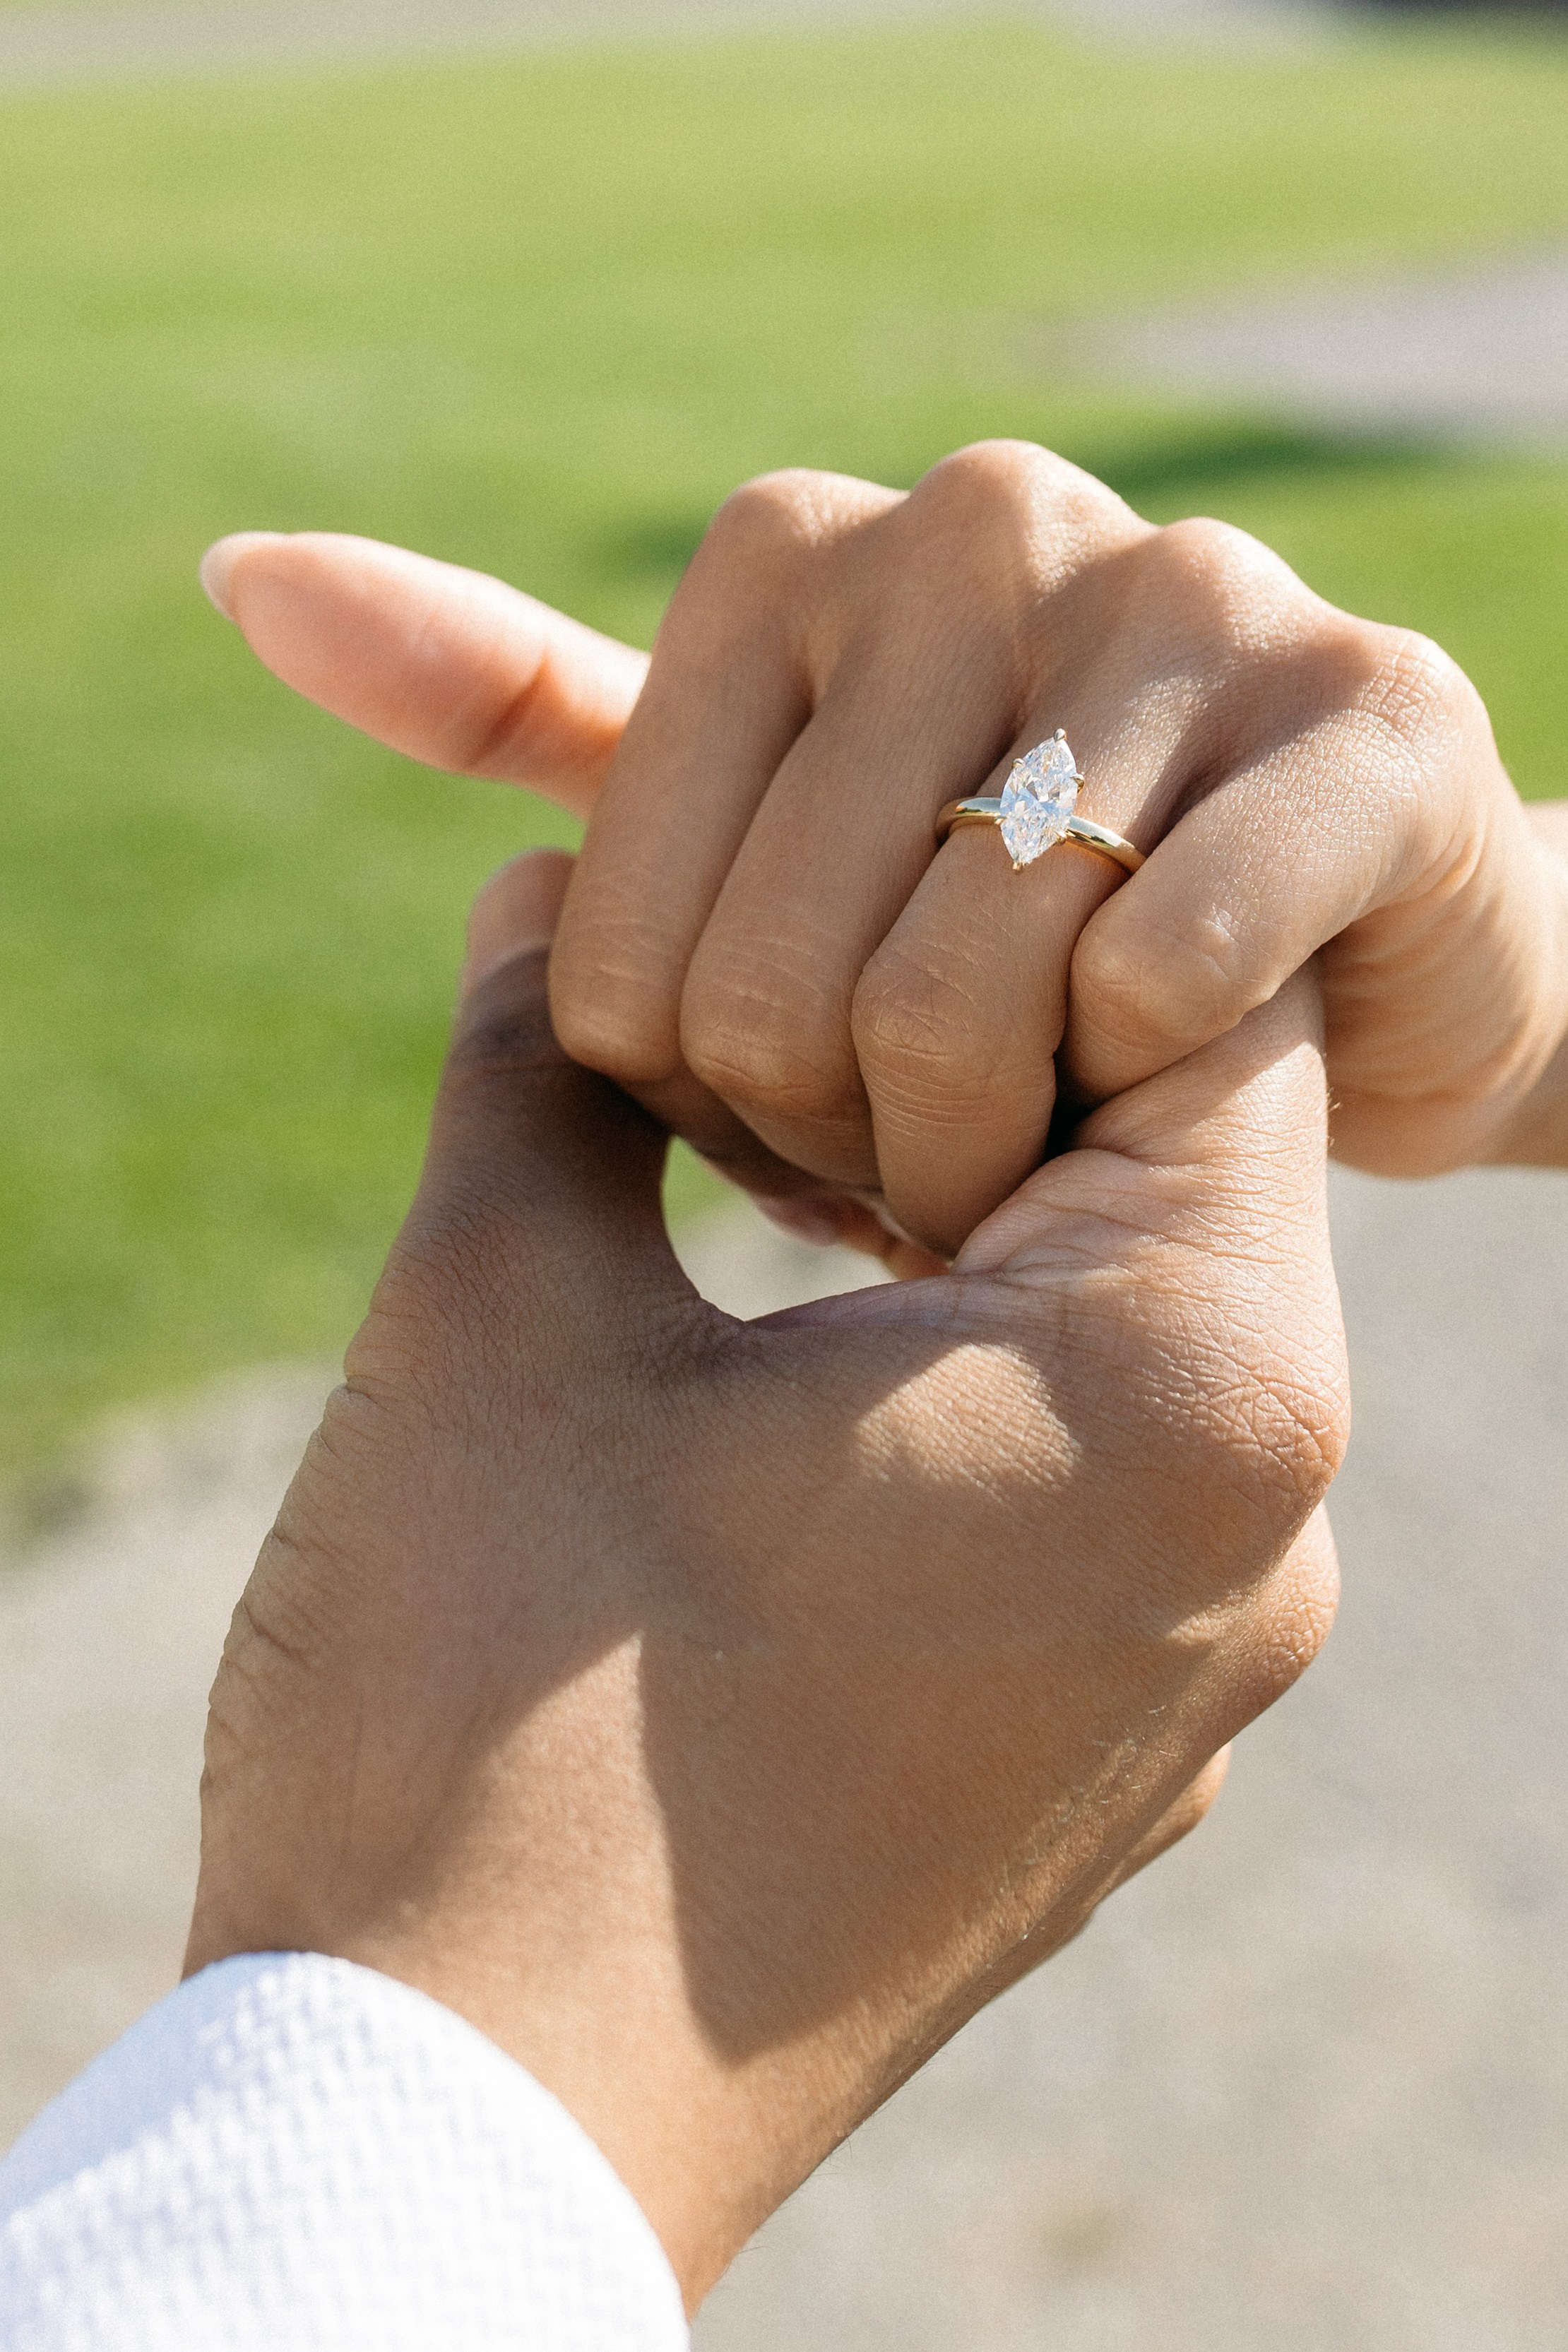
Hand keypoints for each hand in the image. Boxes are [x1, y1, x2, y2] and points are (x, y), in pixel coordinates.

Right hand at [185, 850, 1345, 2309]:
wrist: (454, 2127)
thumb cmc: (489, 1714)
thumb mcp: (501, 1320)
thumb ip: (542, 1068)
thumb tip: (535, 897)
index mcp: (1189, 1384)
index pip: (1193, 1011)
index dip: (995, 916)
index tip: (812, 928)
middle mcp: (1257, 1543)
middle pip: (1162, 1179)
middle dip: (955, 1086)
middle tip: (734, 1080)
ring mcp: (1185, 1685)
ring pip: (1110, 1349)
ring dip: (937, 1256)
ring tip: (727, 1254)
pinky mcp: (1094, 1780)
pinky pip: (1075, 1507)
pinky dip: (942, 1416)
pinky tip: (757, 1435)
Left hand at [202, 464, 1567, 1255]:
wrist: (1334, 925)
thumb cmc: (998, 895)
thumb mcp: (752, 808)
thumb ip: (528, 714)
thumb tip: (245, 580)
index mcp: (785, 556)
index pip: (611, 961)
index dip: (707, 1110)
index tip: (808, 1116)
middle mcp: (976, 522)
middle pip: (778, 990)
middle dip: (849, 1149)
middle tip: (942, 1154)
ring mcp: (1185, 599)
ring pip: (962, 993)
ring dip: (994, 1144)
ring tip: (1050, 1129)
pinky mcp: (1369, 715)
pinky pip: (1162, 966)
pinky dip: (1142, 1079)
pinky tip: (1185, 1064)